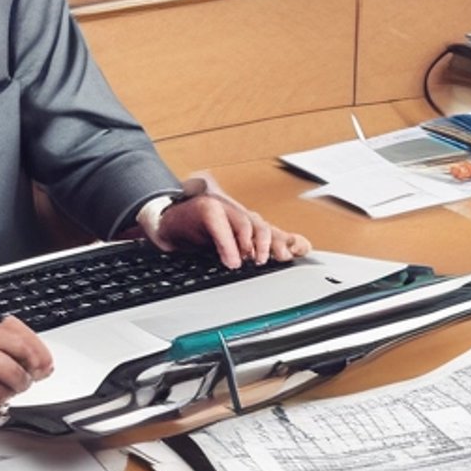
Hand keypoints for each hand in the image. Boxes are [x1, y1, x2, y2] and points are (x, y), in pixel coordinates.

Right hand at [150, 185, 310, 267]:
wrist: (168, 223)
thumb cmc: (198, 233)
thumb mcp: (230, 246)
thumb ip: (257, 249)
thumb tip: (291, 252)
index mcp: (246, 223)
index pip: (273, 231)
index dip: (288, 240)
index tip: (301, 250)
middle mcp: (238, 214)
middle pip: (263, 225)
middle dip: (273, 243)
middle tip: (274, 259)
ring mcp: (223, 209)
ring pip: (245, 222)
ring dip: (251, 243)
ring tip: (252, 261)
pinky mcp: (205, 210)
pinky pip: (220, 225)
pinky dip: (228, 244)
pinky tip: (231, 259)